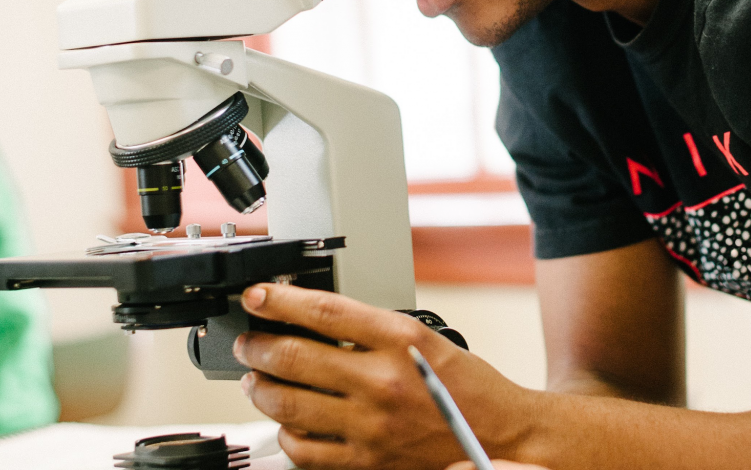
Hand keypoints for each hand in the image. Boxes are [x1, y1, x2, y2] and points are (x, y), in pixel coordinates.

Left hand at [234, 284, 538, 469]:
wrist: (501, 437)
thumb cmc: (467, 388)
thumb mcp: (425, 339)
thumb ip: (374, 328)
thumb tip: (317, 318)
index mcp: (400, 341)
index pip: (325, 312)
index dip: (280, 300)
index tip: (257, 296)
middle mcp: (383, 381)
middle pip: (295, 357)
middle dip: (258, 346)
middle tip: (249, 342)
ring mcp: (371, 426)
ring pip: (290, 404)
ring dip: (261, 388)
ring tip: (255, 379)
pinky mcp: (365, 463)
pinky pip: (305, 450)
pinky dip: (286, 434)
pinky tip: (286, 423)